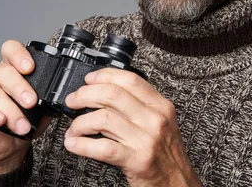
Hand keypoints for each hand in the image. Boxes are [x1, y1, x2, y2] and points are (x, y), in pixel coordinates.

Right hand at [0, 40, 42, 173]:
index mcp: (12, 69)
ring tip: (21, 125)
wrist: (6, 147)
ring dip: (10, 109)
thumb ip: (46, 100)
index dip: (19, 55)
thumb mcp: (40, 110)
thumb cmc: (22, 122)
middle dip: (19, 87)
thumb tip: (56, 97)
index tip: (30, 68)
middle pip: (3, 71)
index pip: (11, 50)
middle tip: (31, 102)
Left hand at [63, 68, 201, 186]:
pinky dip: (82, 144)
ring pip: (103, 118)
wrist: (178, 184)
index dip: (104, 76)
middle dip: (85, 95)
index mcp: (160, 106)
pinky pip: (102, 147)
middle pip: (112, 94)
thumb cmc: (165, 154)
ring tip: (73, 129)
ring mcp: (146, 139)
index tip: (89, 79)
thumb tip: (104, 93)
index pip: (129, 80)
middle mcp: (154, 119)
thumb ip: (139, 106)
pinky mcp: (137, 160)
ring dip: (80, 122)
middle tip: (73, 101)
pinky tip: (73, 144)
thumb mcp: (161, 122)